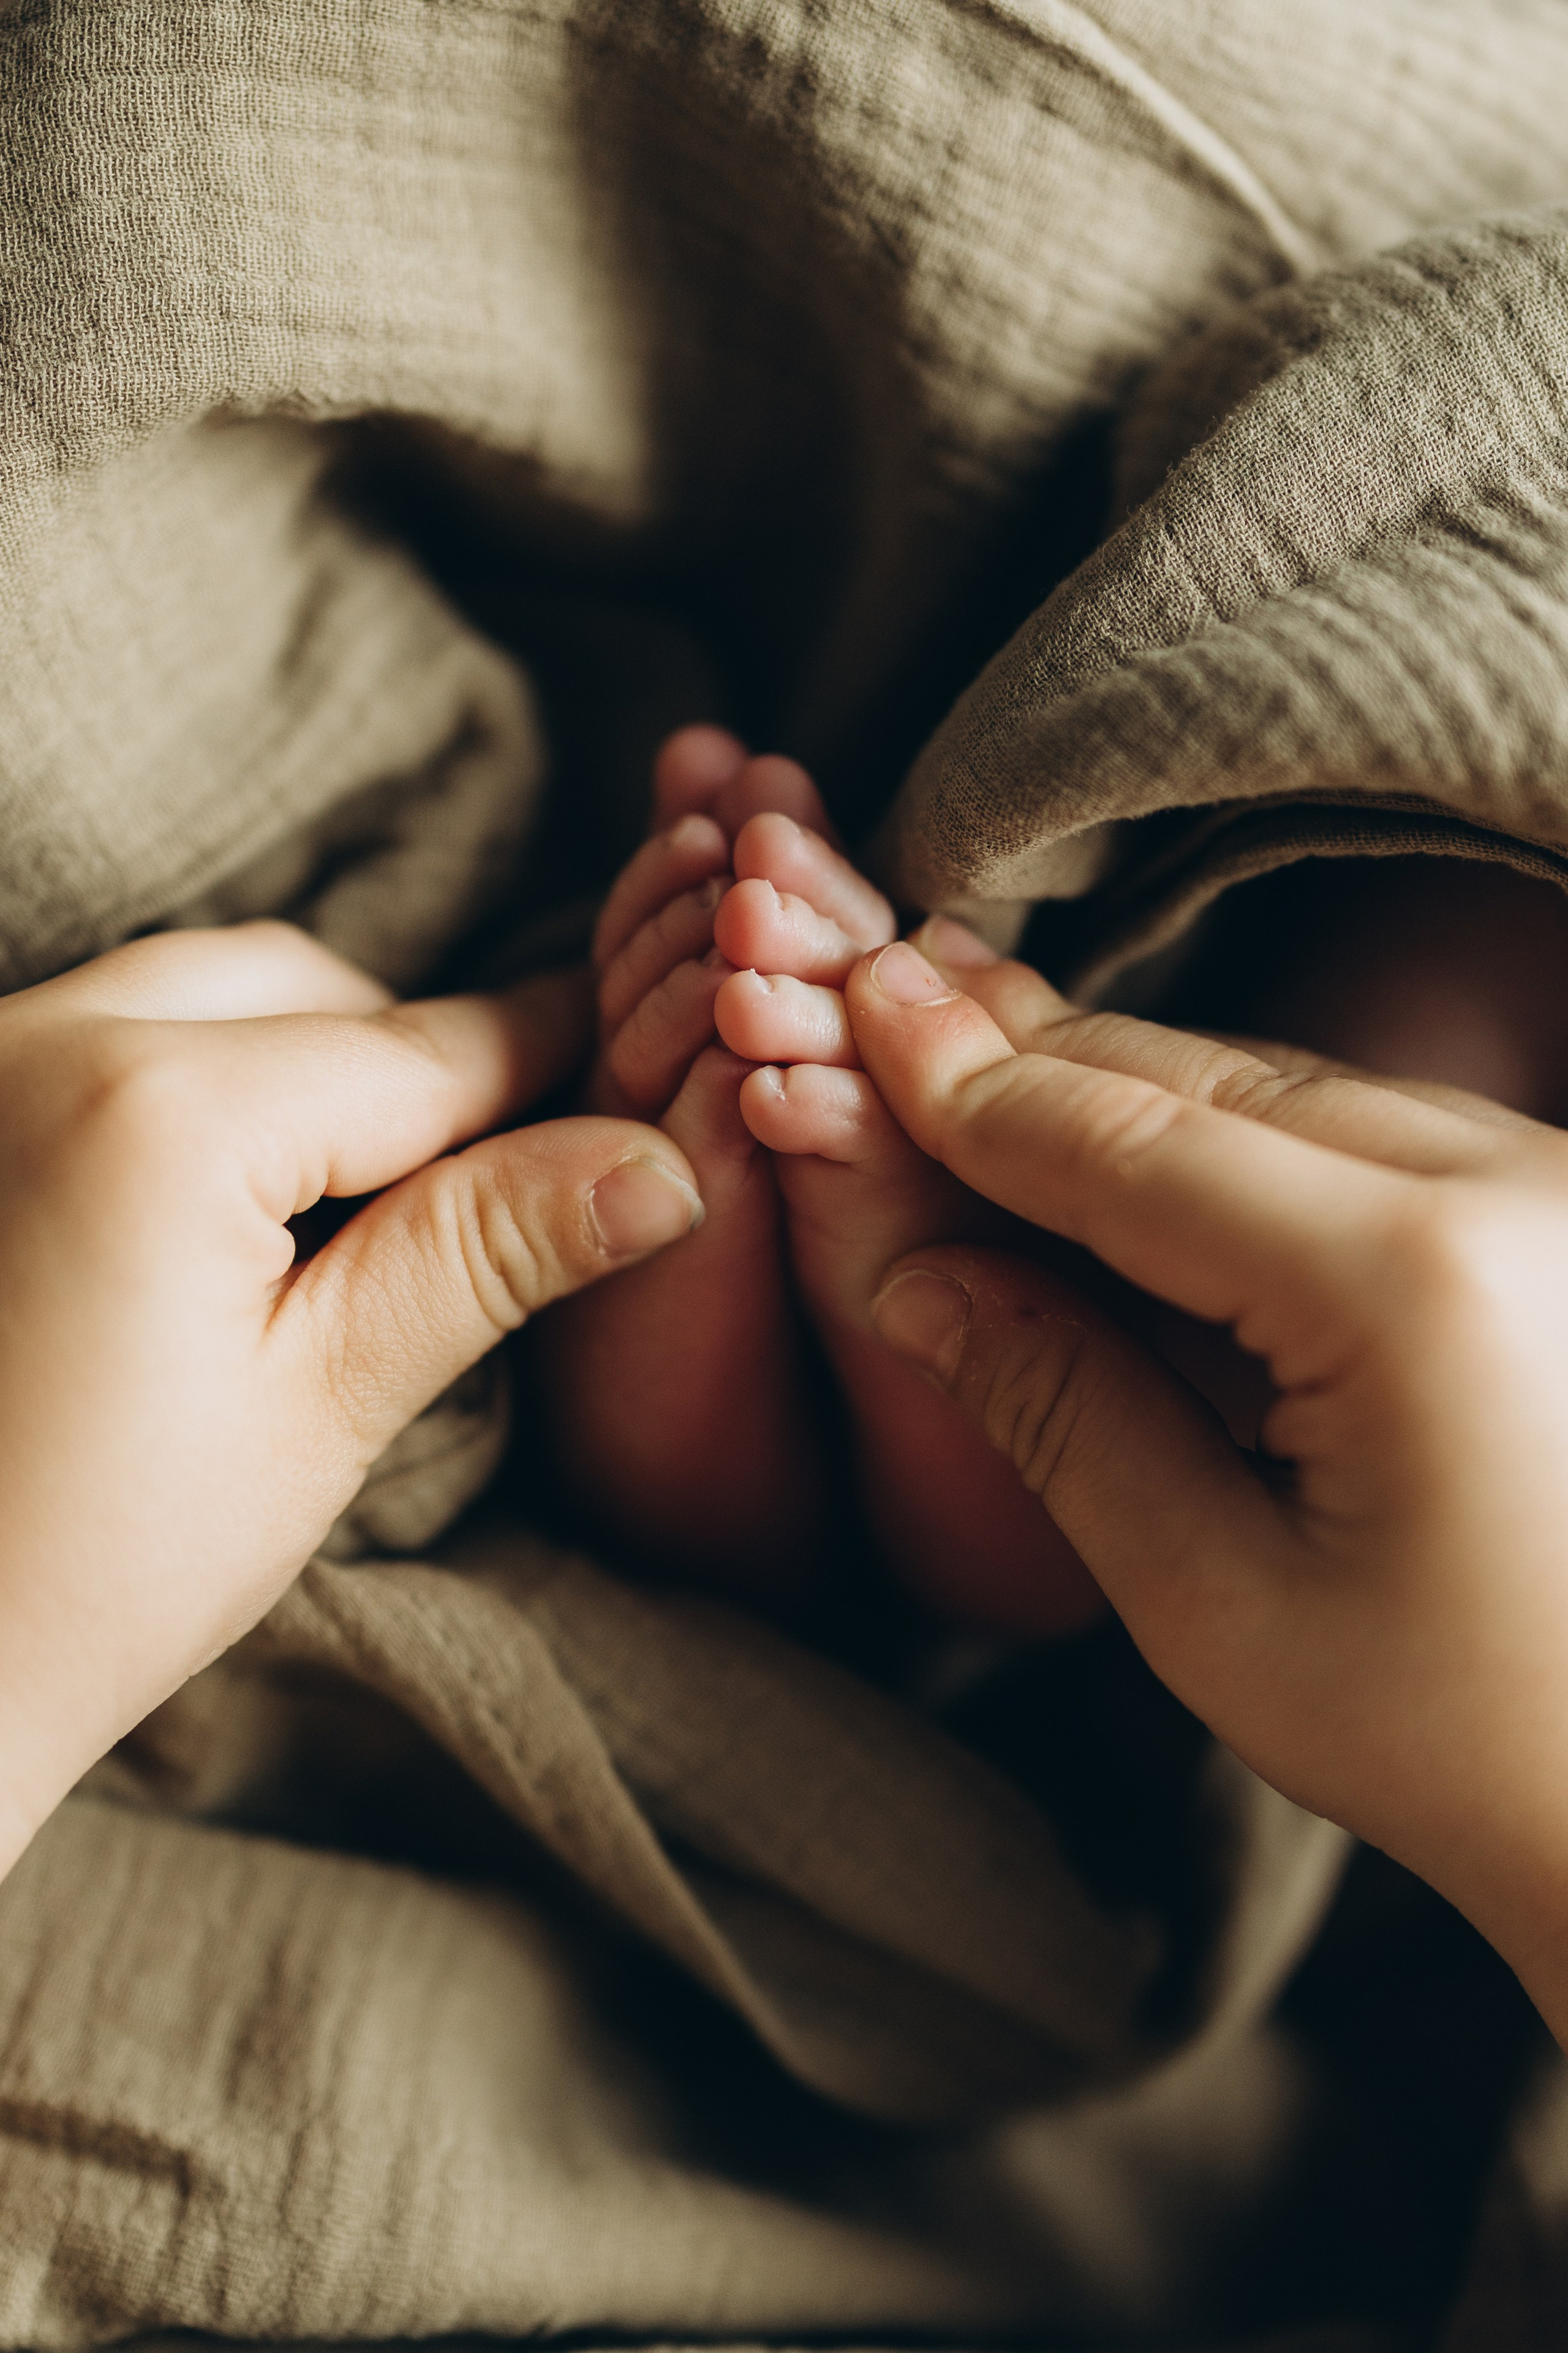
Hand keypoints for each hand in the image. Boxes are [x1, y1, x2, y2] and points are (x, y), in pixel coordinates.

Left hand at [0, 923, 701, 1875]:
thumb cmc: (92, 1572)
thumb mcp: (322, 1403)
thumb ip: (487, 1251)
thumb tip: (661, 1168)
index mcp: (154, 1112)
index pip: (418, 1054)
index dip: (545, 1071)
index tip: (634, 1080)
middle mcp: (40, 1039)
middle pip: (307, 986)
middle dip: (413, 1064)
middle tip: (499, 1177)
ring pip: (200, 987)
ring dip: (302, 1057)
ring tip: (364, 1200)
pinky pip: (104, 1028)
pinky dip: (198, 1069)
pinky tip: (236, 1196)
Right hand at [847, 924, 1567, 2042]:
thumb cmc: (1473, 1746)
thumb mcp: (1223, 1606)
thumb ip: (1064, 1415)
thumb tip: (923, 1285)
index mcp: (1413, 1286)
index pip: (1133, 1148)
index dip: (980, 1088)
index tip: (873, 1012)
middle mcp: (1510, 1189)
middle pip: (1211, 1081)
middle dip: (1040, 1052)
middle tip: (902, 996)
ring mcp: (1559, 1188)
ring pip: (1291, 1088)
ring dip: (1134, 1087)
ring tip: (991, 1061)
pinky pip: (1368, 1133)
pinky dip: (1236, 1133)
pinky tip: (1137, 1148)